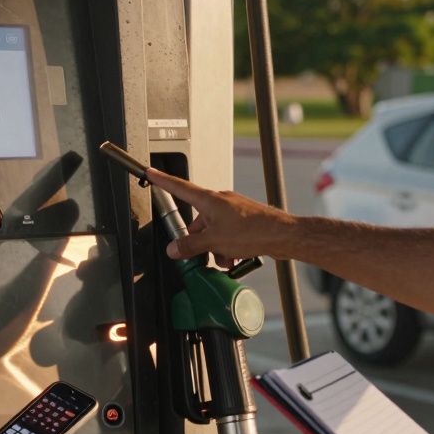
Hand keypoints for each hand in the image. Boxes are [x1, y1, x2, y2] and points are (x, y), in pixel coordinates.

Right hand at [144, 167, 297, 262]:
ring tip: (225, 260)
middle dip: (198, 241)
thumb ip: (190, 246)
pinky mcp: (244, 222)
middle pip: (197, 221)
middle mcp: (220, 202)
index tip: (151, 173)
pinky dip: (227, 249)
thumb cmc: (253, 231)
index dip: (163, 180)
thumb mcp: (214, 242)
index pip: (179, 187)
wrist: (282, 236)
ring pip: (213, 231)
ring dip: (215, 249)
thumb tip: (174, 249)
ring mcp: (233, 212)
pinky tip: (234, 260)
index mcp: (210, 200)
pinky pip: (227, 235)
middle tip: (200, 256)